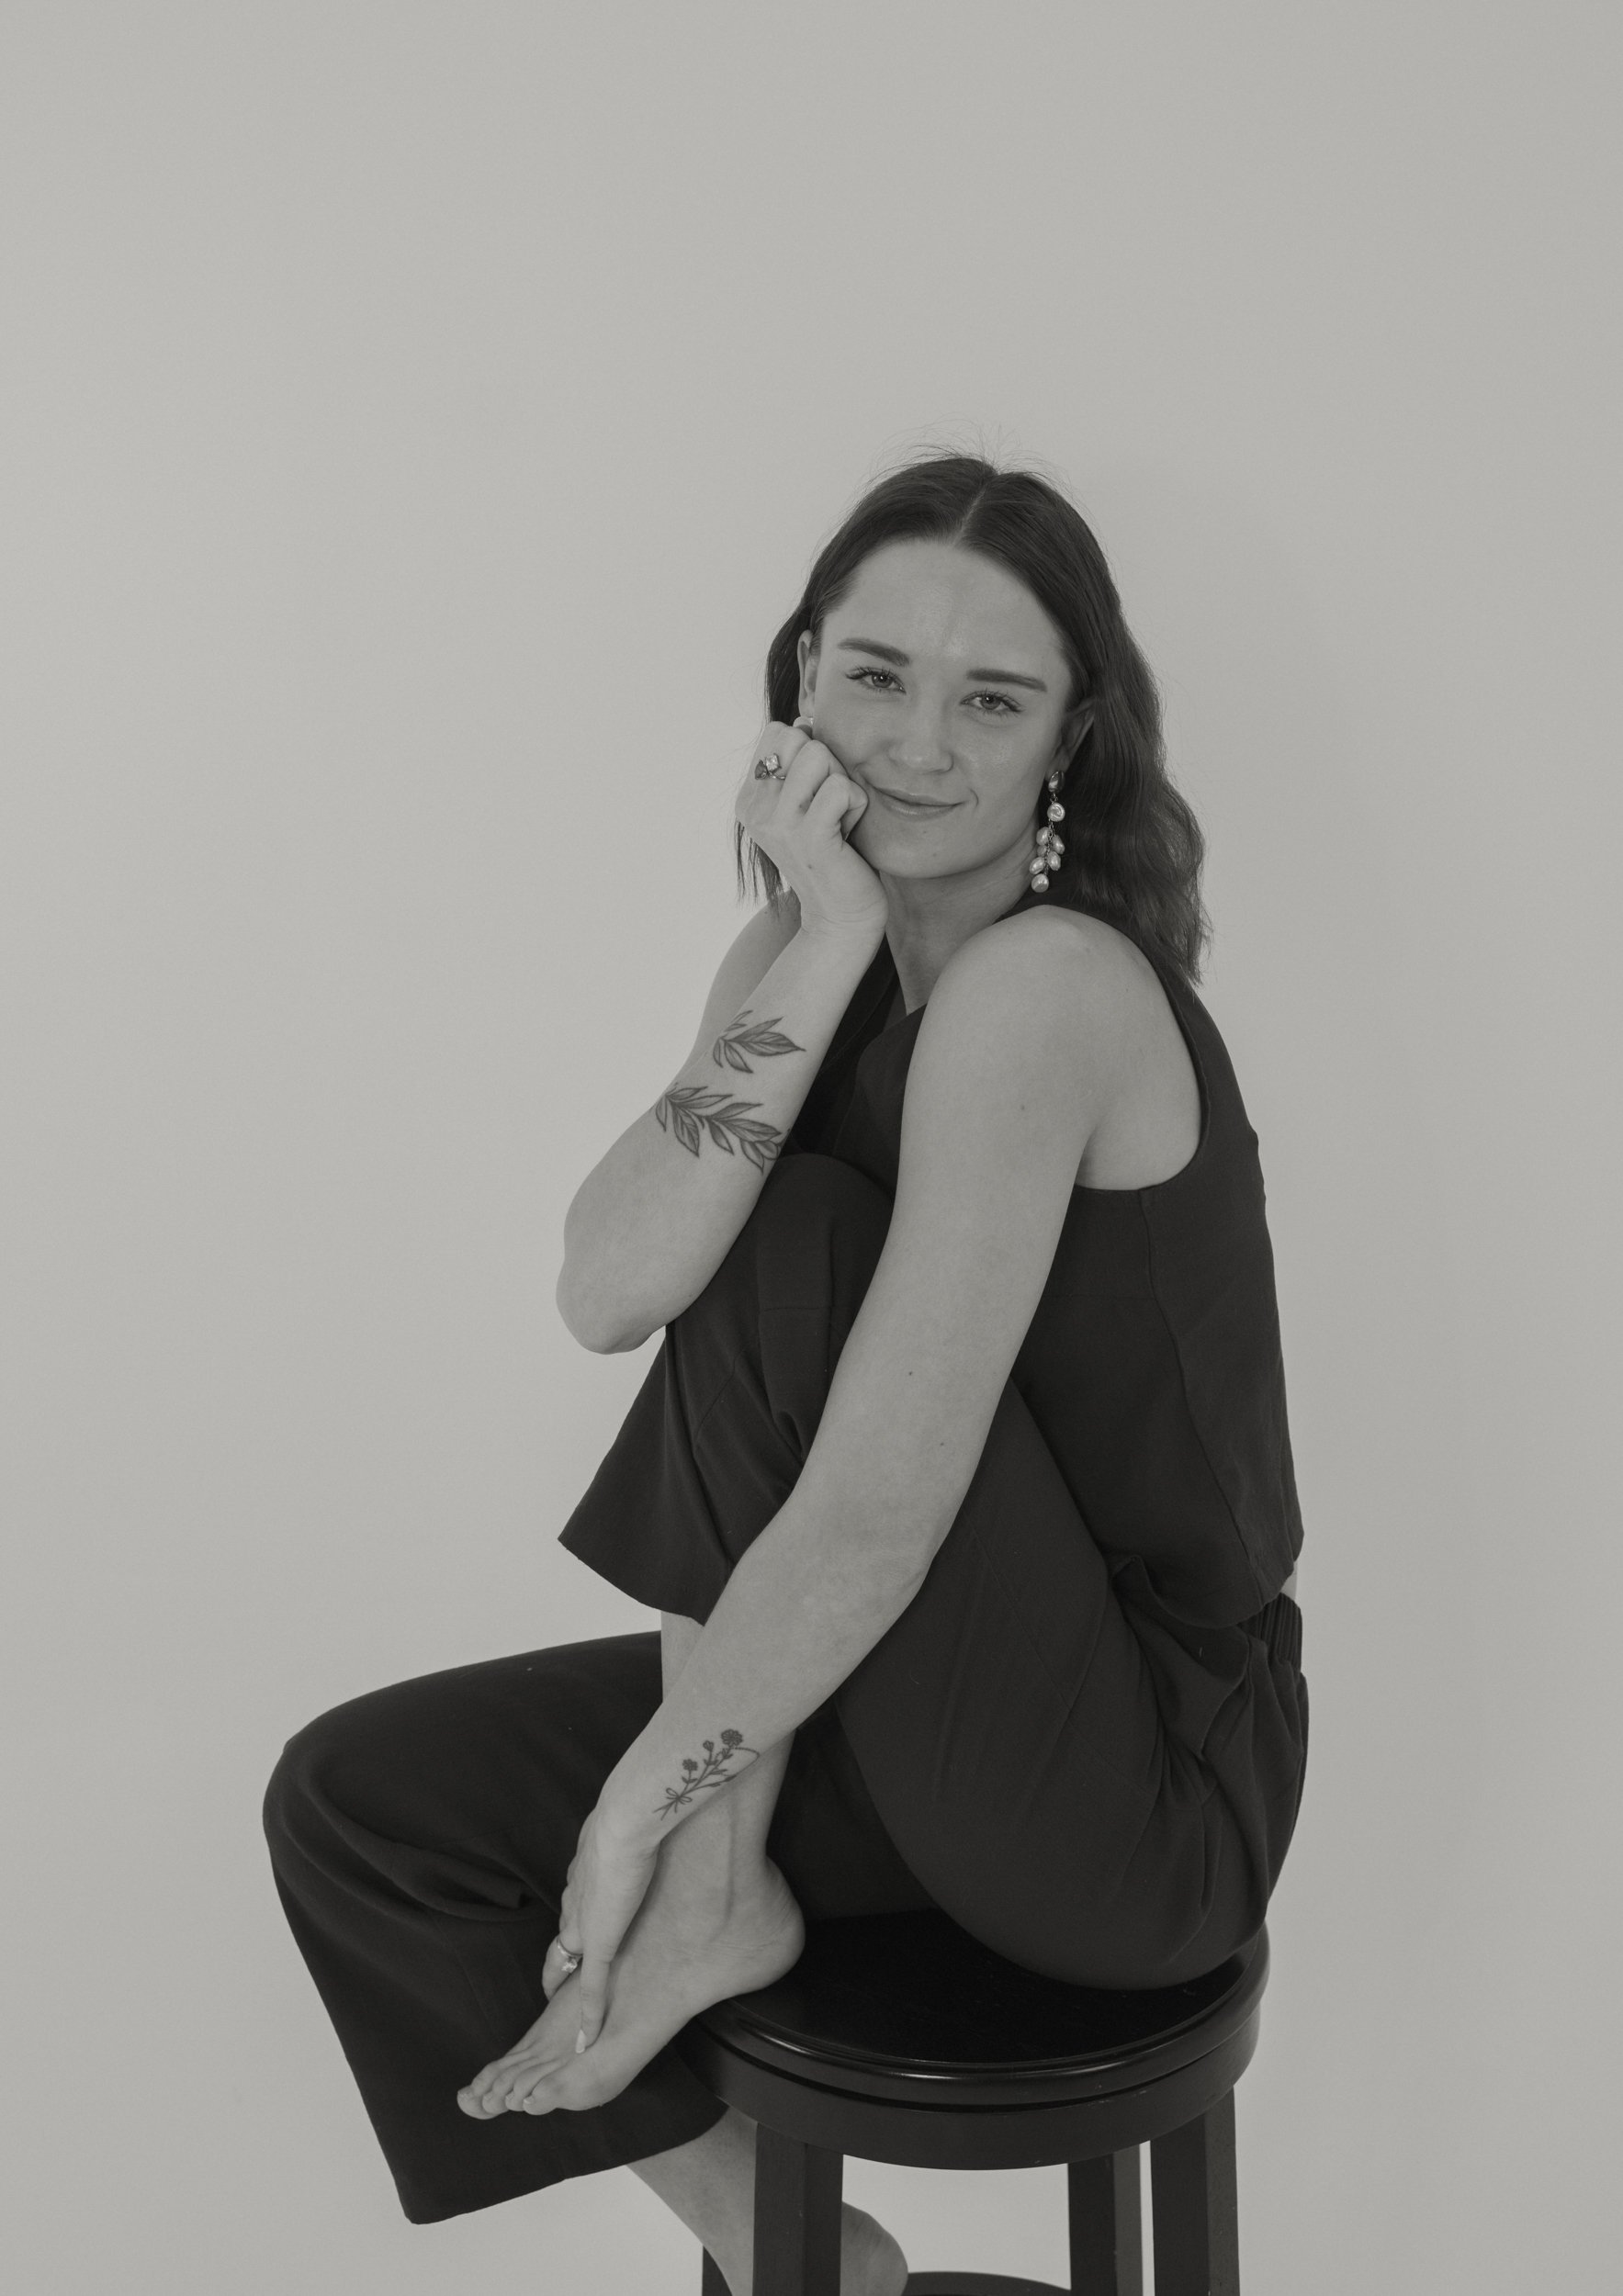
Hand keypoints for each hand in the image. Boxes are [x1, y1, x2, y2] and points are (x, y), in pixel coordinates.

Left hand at [540, 1800, 658, 2051]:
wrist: (628, 1820)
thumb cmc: (633, 1811)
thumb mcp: (627, 1822)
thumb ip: (631, 1835)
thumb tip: (649, 1827)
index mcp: (585, 1875)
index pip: (576, 1909)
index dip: (577, 1928)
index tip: (581, 1939)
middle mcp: (577, 1903)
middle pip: (567, 1940)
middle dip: (568, 1960)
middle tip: (568, 1981)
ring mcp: (586, 1925)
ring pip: (573, 1964)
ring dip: (574, 1986)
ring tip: (574, 2011)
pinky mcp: (600, 1944)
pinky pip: (591, 1989)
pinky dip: (590, 2015)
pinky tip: (588, 2039)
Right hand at [735, 720, 888, 940]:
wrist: (841, 914)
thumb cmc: (833, 851)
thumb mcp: (806, 802)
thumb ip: (799, 764)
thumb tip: (803, 720)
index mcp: (749, 798)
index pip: (777, 732)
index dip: (808, 750)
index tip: (815, 791)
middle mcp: (756, 810)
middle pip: (800, 739)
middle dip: (828, 763)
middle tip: (831, 805)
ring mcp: (779, 825)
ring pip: (820, 755)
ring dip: (843, 782)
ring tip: (839, 817)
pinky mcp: (810, 839)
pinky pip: (841, 787)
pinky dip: (856, 803)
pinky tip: (849, 830)